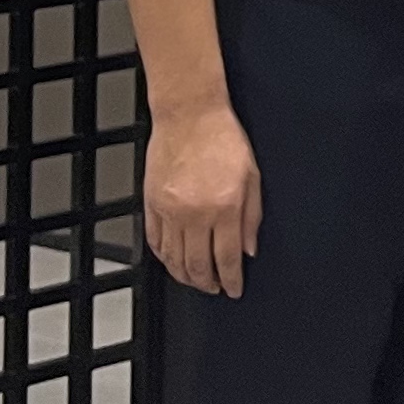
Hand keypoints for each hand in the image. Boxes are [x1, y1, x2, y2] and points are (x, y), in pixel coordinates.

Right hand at [145, 103, 264, 297]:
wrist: (189, 114)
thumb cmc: (222, 138)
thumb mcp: (252, 176)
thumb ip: (252, 217)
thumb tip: (249, 249)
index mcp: (225, 207)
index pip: (228, 258)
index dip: (232, 279)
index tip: (234, 288)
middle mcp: (195, 213)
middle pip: (198, 265)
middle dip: (208, 283)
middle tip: (215, 288)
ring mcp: (170, 210)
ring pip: (174, 259)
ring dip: (185, 276)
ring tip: (195, 280)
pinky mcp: (151, 203)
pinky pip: (155, 241)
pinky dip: (164, 258)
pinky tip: (172, 261)